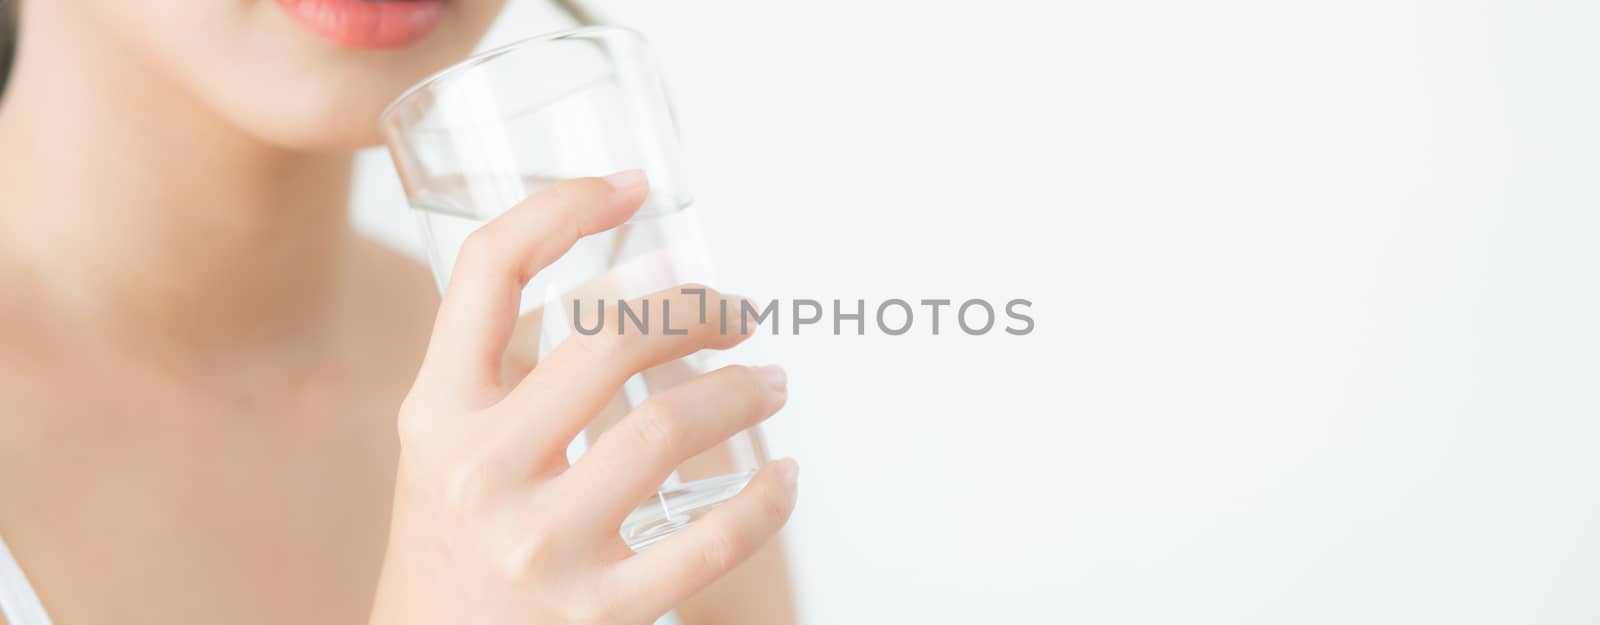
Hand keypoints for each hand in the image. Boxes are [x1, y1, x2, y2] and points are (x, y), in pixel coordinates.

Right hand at [370, 171, 797, 624]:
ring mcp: (538, 544)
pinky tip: (785, 479)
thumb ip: (504, 377)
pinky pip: (710, 542)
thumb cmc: (455, 543)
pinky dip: (768, 501)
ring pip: (670, 428)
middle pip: (609, 338)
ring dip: (743, 391)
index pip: (489, 270)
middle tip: (737, 310)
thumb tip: (633, 291)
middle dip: (695, 306)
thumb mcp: (446, 449)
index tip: (633, 189)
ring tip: (772, 382)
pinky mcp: (596, 613)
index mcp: (437, 411)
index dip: (564, 206)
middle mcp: (478, 470)